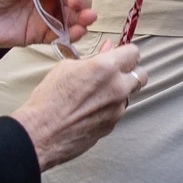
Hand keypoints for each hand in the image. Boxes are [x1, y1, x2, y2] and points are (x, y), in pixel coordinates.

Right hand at [10, 42, 146, 169]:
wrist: (40, 133)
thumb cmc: (48, 100)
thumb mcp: (67, 67)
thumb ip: (94, 58)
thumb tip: (108, 49)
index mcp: (105, 68)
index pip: (134, 53)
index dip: (126, 53)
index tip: (121, 55)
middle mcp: (117, 88)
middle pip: (142, 74)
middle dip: (131, 72)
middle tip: (116, 73)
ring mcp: (117, 109)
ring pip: (129, 95)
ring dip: (119, 91)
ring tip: (95, 94)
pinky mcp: (112, 125)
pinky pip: (117, 111)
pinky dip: (109, 108)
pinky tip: (90, 109)